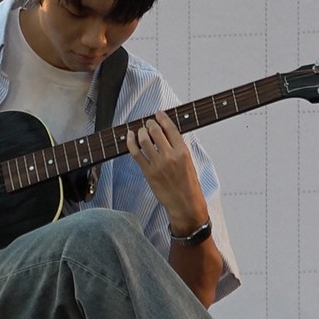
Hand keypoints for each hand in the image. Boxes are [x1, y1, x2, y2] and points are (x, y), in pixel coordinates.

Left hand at [125, 110, 207, 232]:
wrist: (185, 204)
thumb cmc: (189, 185)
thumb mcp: (189, 162)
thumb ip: (178, 148)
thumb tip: (166, 135)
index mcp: (183, 152)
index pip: (170, 128)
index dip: (162, 118)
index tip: (158, 114)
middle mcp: (170, 156)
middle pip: (155, 131)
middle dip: (150, 123)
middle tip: (148, 122)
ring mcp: (158, 164)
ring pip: (144, 139)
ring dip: (141, 131)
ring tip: (141, 130)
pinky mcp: (148, 172)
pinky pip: (136, 153)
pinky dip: (130, 142)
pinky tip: (129, 136)